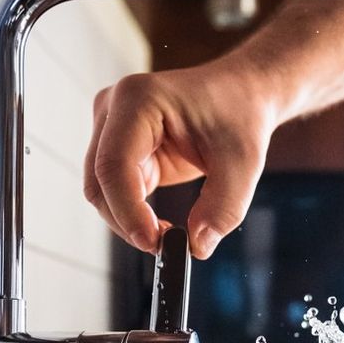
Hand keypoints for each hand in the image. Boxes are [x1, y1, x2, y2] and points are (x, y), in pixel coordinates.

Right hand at [85, 59, 278, 258]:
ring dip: (129, 221)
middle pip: (99, 182)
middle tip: (164, 246)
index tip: (154, 242)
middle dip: (127, 221)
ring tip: (168, 235)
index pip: (114, 164)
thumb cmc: (240, 114)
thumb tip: (197, 246)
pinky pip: (116, 192)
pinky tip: (161, 224)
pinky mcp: (120, 149)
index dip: (127, 210)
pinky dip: (134, 214)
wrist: (241, 95)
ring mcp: (112, 129)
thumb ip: (224, 207)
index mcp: (139, 99)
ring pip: (102, 192)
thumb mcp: (243, 163)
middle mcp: (114, 109)